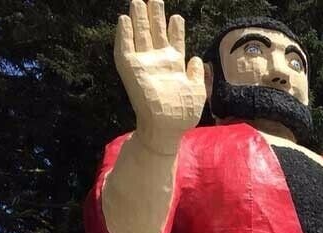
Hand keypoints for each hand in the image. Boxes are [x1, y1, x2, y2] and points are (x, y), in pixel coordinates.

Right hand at [114, 0, 204, 153]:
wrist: (166, 129)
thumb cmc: (183, 114)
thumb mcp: (197, 92)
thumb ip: (197, 74)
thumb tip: (195, 59)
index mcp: (175, 65)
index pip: (174, 41)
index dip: (175, 28)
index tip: (176, 16)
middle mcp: (159, 61)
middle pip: (156, 32)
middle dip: (155, 16)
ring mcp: (144, 64)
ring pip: (141, 35)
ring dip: (140, 18)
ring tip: (139, 1)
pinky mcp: (131, 69)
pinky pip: (125, 47)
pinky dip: (124, 33)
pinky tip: (125, 19)